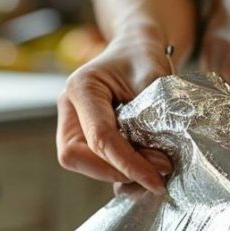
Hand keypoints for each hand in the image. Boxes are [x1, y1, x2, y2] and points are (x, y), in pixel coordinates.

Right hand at [56, 29, 174, 192]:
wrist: (135, 51)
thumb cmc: (143, 58)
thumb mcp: (154, 77)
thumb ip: (154, 115)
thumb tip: (160, 161)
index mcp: (82, 87)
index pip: (99, 136)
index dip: (128, 164)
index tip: (157, 179)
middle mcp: (69, 107)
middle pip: (76, 156)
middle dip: (115, 171)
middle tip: (155, 175)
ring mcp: (71, 124)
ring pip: (82, 164)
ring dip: (117, 173)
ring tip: (154, 170)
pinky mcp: (82, 137)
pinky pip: (92, 164)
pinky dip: (118, 171)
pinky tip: (144, 169)